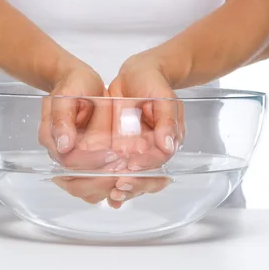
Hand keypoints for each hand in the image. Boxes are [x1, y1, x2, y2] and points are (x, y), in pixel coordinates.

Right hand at [38, 62, 124, 204]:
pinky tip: (125, 178)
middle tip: (125, 172)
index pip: (70, 163)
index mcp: (52, 139)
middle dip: (101, 182)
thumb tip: (64, 145)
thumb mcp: (67, 93)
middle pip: (76, 185)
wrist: (78, 82)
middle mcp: (60, 155)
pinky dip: (109, 186)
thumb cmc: (73, 84)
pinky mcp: (85, 163)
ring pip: (86, 190)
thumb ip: (63, 117)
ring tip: (127, 177)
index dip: (92, 162)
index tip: (114, 155)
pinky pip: (94, 185)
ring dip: (106, 188)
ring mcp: (72, 162)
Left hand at [106, 52, 184, 207]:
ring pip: (130, 179)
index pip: (157, 163)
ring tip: (107, 195)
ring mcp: (135, 153)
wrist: (137, 74)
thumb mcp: (163, 96)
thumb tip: (168, 145)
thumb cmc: (152, 82)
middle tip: (116, 190)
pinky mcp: (120, 151)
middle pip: (145, 178)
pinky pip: (115, 171)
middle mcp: (151, 151)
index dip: (144, 172)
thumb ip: (166, 119)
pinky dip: (107, 183)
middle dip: (132, 187)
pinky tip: (100, 194)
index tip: (129, 174)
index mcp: (166, 141)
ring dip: (119, 190)